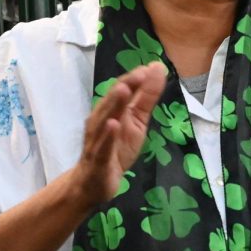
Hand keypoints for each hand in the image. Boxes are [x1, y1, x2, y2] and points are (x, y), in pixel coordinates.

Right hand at [71, 62, 167, 207]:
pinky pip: (102, 147)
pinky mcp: (98, 160)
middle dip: (124, 87)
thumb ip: (146, 97)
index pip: (121, 90)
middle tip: (139, 73)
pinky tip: (113, 125)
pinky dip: (107, 136)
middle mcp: (100, 122)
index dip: (134, 79)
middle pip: (112, 102)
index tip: (150, 67)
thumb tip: (157, 69)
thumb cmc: (115, 149)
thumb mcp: (136, 122)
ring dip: (113, 105)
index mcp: (111, 111)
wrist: (93, 184)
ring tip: (123, 89)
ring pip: (104, 120)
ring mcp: (97, 141)